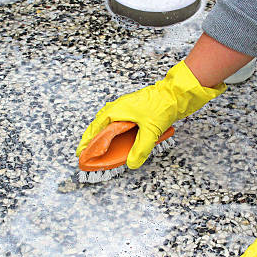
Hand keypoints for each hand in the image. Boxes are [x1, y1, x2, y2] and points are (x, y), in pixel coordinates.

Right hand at [76, 61, 225, 168]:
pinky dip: (111, 130)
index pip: (96, 129)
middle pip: (98, 125)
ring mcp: (124, 108)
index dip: (88, 142)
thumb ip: (140, 149)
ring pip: (106, 122)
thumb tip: (132, 163)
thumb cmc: (161, 106)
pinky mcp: (132, 110)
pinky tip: (115, 138)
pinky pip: (116, 121)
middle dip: (91, 139)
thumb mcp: (151, 131)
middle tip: (86, 153)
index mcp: (116, 111)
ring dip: (101, 134)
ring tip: (98, 147)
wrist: (175, 93)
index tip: (81, 153)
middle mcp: (117, 108)